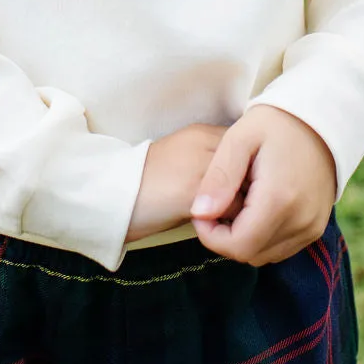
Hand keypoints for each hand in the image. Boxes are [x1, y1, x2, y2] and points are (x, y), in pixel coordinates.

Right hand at [126, 122, 243, 242]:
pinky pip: (232, 211)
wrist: (111, 195)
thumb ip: (213, 163)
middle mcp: (206, 143)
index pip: (248, 150)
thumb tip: (246, 184)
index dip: (251, 174)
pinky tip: (218, 231)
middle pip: (253, 168)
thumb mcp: (183, 161)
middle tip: (247, 211)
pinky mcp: (193, 192)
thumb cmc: (147, 185)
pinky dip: (230, 225)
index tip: (247, 192)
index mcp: (202, 132)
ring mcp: (201, 166)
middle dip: (253, 190)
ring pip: (247, 191)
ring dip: (244, 210)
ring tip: (232, 222)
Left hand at [189, 105, 337, 264]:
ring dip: (244, 237)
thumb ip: (219, 177)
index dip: (210, 236)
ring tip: (237, 201)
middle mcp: (300, 220)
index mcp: (279, 199)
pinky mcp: (316, 227)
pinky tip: (256, 207)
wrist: (320, 118)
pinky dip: (262, 236)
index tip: (202, 210)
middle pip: (249, 253)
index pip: (236, 246)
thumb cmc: (274, 123)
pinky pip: (281, 248)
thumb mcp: (239, 139)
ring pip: (264, 254)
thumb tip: (199, 212)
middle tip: (217, 202)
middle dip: (225, 236)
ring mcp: (312, 226)